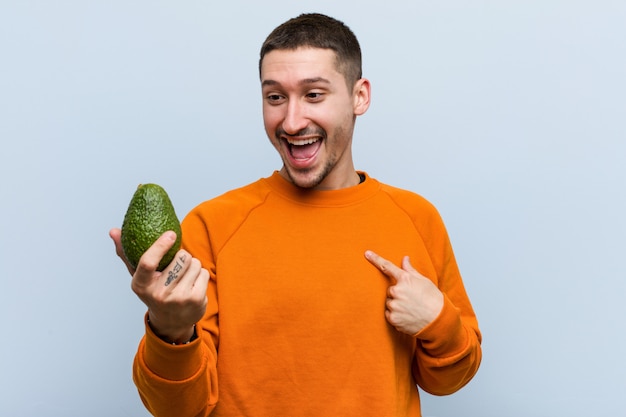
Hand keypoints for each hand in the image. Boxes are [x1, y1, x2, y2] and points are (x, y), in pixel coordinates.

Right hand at [110, 228, 209, 342]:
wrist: (171, 322)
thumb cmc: (153, 291)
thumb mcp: (138, 276)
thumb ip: (126, 253)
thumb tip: (114, 231)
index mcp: (141, 285)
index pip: (148, 262)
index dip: (160, 246)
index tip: (170, 234)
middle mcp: (159, 294)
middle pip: (181, 257)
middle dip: (182, 255)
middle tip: (177, 264)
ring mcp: (178, 298)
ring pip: (195, 263)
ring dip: (192, 265)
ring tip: (183, 277)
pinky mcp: (195, 300)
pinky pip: (204, 273)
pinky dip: (201, 274)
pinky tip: (192, 284)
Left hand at [365, 250, 442, 335]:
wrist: (439, 320)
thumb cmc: (433, 299)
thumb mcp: (424, 281)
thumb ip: (410, 270)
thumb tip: (405, 258)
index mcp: (405, 279)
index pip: (387, 267)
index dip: (376, 259)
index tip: (367, 254)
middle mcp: (397, 291)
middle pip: (389, 290)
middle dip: (397, 294)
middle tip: (410, 299)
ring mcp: (394, 305)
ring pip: (389, 303)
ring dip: (396, 305)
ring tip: (410, 309)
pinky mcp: (393, 318)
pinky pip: (389, 314)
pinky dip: (396, 316)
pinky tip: (407, 316)